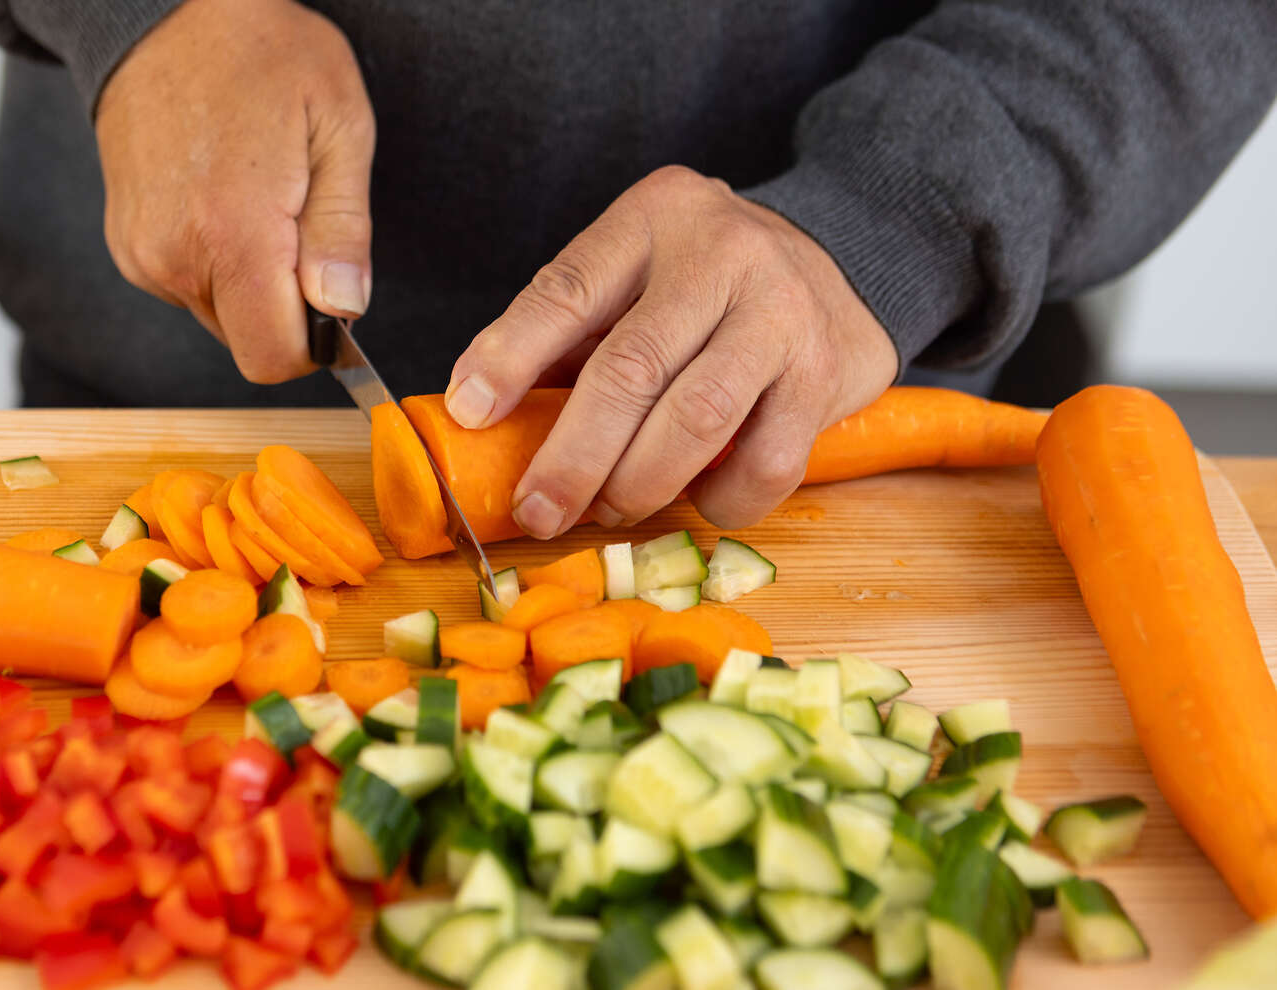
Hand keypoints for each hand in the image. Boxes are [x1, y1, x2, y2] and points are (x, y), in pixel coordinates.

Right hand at [95, 0, 373, 382]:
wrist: (161, 14)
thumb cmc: (261, 52)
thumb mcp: (338, 124)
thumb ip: (343, 229)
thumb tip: (344, 310)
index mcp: (232, 232)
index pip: (273, 358)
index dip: (315, 343)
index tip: (330, 292)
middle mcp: (174, 257)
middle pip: (249, 341)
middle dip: (285, 306)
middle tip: (298, 220)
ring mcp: (142, 255)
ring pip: (220, 316)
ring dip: (250, 281)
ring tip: (257, 197)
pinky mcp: (127, 247)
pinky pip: (189, 287)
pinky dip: (216, 262)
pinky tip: (221, 198)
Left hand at [445, 166, 898, 534]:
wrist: (839, 252)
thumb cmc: (702, 280)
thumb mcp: (632, 273)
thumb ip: (569, 330)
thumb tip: (480, 413)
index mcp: (651, 218)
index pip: (567, 290)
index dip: (510, 357)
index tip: (469, 414)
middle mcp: (723, 253)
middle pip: (630, 368)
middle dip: (573, 457)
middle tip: (538, 512)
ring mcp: (784, 309)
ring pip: (697, 418)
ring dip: (640, 484)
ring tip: (612, 511)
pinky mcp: (829, 368)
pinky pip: (768, 460)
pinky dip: (722, 498)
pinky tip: (700, 500)